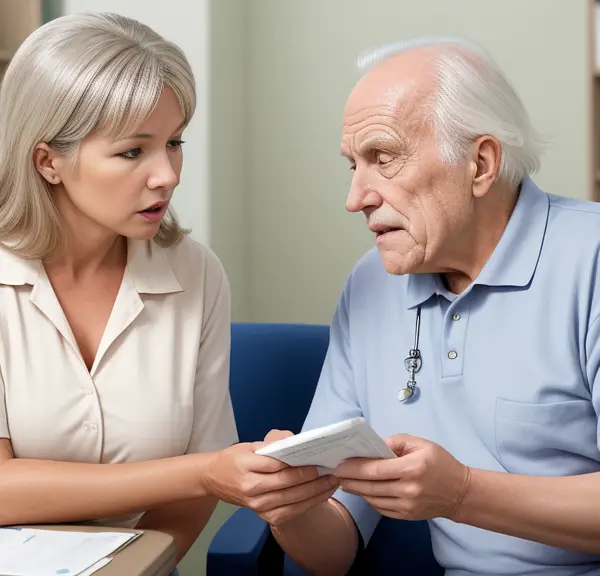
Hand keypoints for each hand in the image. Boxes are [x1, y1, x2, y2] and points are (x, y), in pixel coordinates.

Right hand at [204, 430, 338, 525]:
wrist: (213, 479)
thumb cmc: (234, 458)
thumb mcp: (249, 444)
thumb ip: (272, 442)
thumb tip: (295, 441)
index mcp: (246, 466)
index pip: (276, 466)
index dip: (298, 466)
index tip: (316, 461)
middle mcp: (251, 489)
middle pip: (286, 485)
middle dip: (312, 480)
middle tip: (330, 472)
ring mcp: (256, 505)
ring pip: (291, 501)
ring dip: (314, 494)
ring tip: (331, 484)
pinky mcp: (262, 516)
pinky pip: (289, 513)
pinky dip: (307, 505)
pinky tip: (320, 497)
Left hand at [334, 434, 470, 520]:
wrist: (460, 492)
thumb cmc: (440, 462)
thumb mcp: (421, 444)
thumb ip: (395, 441)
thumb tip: (373, 444)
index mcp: (412, 468)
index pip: (376, 469)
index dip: (354, 468)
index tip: (339, 464)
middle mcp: (408, 489)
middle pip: (370, 486)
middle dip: (350, 479)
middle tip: (336, 473)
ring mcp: (407, 506)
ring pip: (373, 499)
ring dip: (356, 490)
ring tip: (344, 481)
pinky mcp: (407, 516)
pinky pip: (381, 508)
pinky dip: (369, 499)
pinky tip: (362, 491)